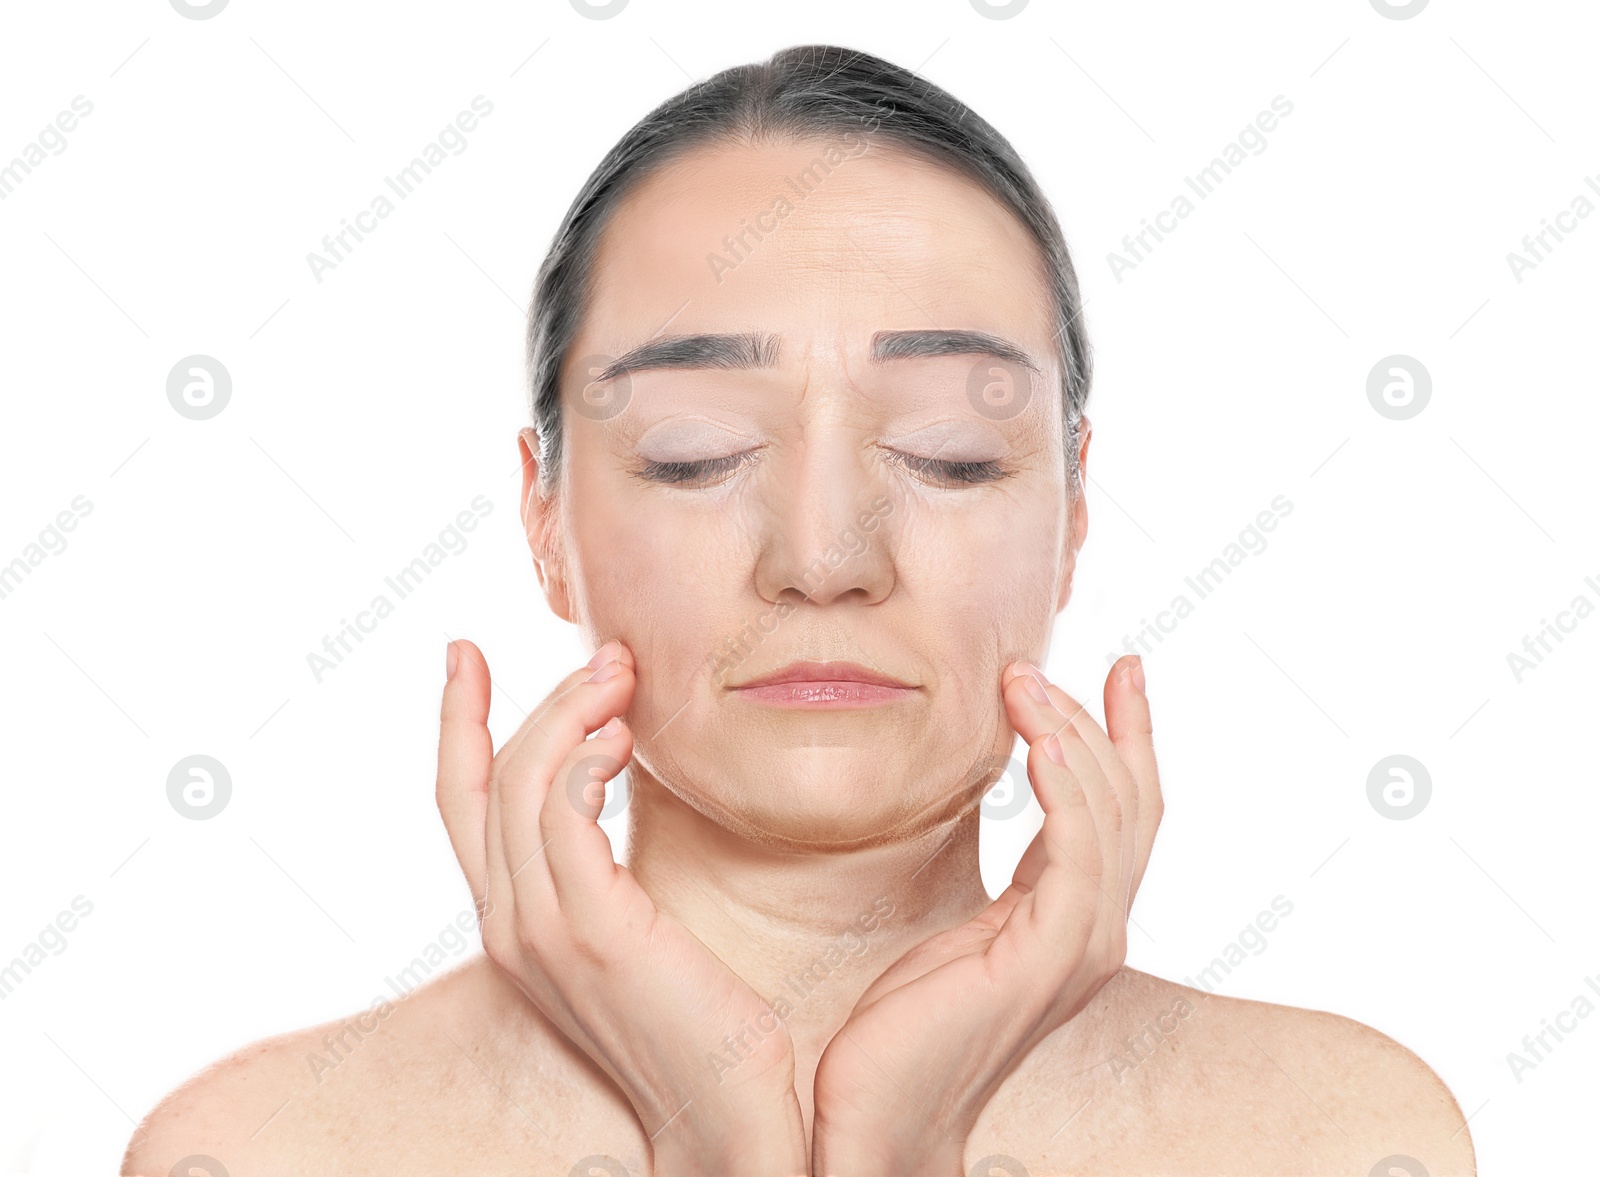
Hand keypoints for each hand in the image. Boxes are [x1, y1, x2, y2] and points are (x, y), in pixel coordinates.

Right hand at [437, 638, 807, 1176]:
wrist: (723, 1119)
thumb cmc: (694, 1024)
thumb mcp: (633, 930)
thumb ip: (605, 867)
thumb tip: (611, 781)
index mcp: (515, 922)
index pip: (462, 803)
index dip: (456, 722)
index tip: (465, 653)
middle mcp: (511, 923)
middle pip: (487, 779)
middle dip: (536, 698)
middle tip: (607, 654)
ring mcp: (544, 928)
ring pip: (524, 782)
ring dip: (571, 713)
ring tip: (624, 678)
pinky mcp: (593, 929)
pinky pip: (563, 815)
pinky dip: (582, 760)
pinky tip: (621, 739)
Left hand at [810, 655, 1161, 1176]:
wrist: (885, 1113)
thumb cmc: (911, 1026)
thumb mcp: (965, 928)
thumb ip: (1007, 880)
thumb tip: (1002, 818)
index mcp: (1076, 919)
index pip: (1123, 811)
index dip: (1126, 736)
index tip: (1122, 671)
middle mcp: (1097, 930)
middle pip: (1129, 800)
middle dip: (1093, 719)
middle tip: (1047, 665)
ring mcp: (1081, 945)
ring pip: (1107, 812)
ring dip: (1068, 734)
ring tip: (1024, 682)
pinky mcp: (1047, 955)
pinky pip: (1076, 851)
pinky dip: (1066, 788)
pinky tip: (1037, 743)